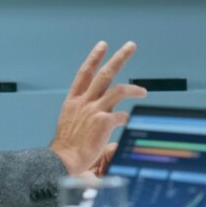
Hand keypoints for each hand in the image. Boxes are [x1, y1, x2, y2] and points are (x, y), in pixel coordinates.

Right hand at [50, 42, 144, 174]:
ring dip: (133, 88)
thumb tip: (101, 114)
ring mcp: (93, 110)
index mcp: (73, 102)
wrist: (62, 160)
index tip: (102, 46)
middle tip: (130, 46)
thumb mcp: (69, 124)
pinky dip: (126, 118)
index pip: (84, 73)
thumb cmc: (65, 148)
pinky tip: (128, 121)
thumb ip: (84, 115)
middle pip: (104, 73)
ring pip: (118, 89)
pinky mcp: (103, 122)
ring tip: (143, 90)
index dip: (94, 58)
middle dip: (119, 57)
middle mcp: (83, 102)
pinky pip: (121, 115)